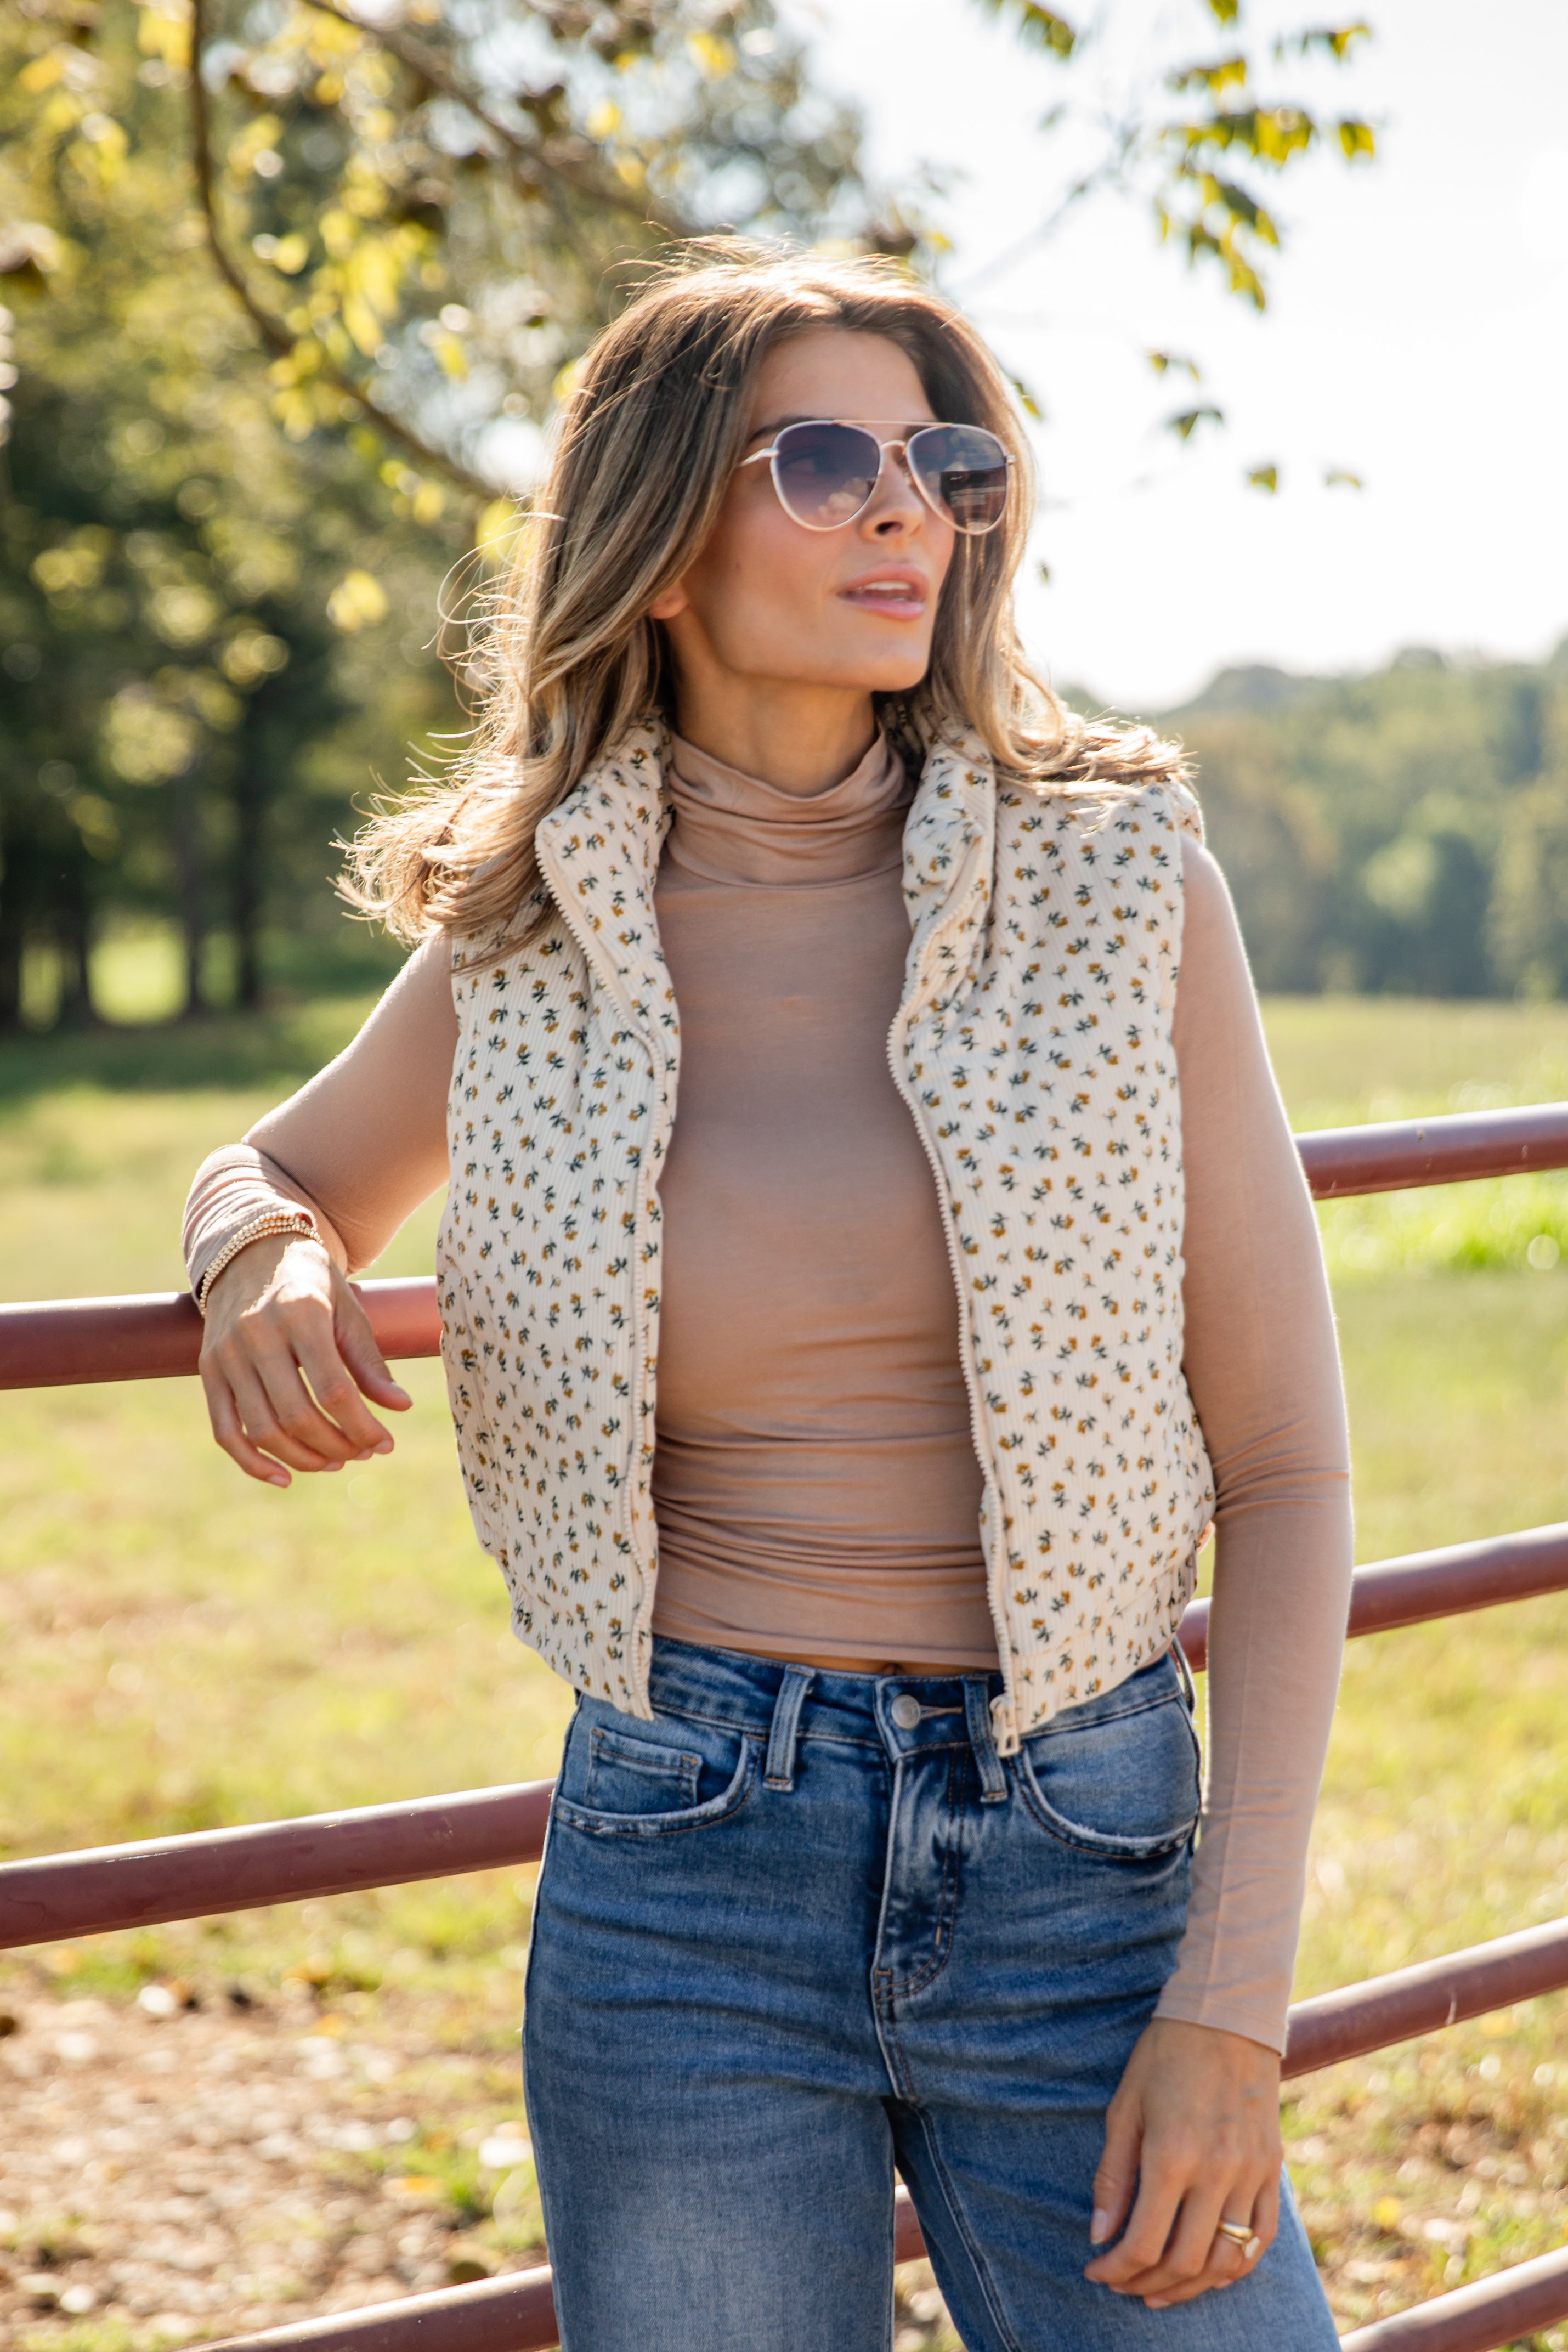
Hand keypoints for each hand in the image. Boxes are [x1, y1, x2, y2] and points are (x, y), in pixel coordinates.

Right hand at [199, 1233, 411, 1487]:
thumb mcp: (348, 1310)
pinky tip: (284, 1477)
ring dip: (303, 1458)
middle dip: (337, 1445)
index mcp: (300, 1313)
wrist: (252, 1253)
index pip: (333, 1389)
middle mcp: (257, 1334)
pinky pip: (224, 1430)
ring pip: (262, 1429)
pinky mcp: (208, 1370)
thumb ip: (369, 1361)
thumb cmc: (312, 1284)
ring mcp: (226, 1354)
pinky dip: (252, 1461)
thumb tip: (399, 1408)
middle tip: (363, 1452)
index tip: (386, 1443)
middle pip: (297, 1415)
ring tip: (335, 1460)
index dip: (362, 1425)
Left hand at [1083, 2016, 1281, 2308]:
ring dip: (1191, 2287)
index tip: (1096, 2269)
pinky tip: (1209, 2272)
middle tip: (1123, 2284)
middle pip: (1184, 2261)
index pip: (1143, 2242)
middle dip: (1147, 2283)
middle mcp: (1216, 2172)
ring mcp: (1250, 2174)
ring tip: (1160, 2289)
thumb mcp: (1124, 2108)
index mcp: (1172, 2156)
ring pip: (1226, 2260)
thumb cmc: (1165, 2056)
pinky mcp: (1272, 2171)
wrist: (1226, 2017)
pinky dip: (1236, 2266)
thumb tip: (1099, 2236)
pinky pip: (1261, 2239)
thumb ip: (1112, 2177)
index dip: (1115, 2268)